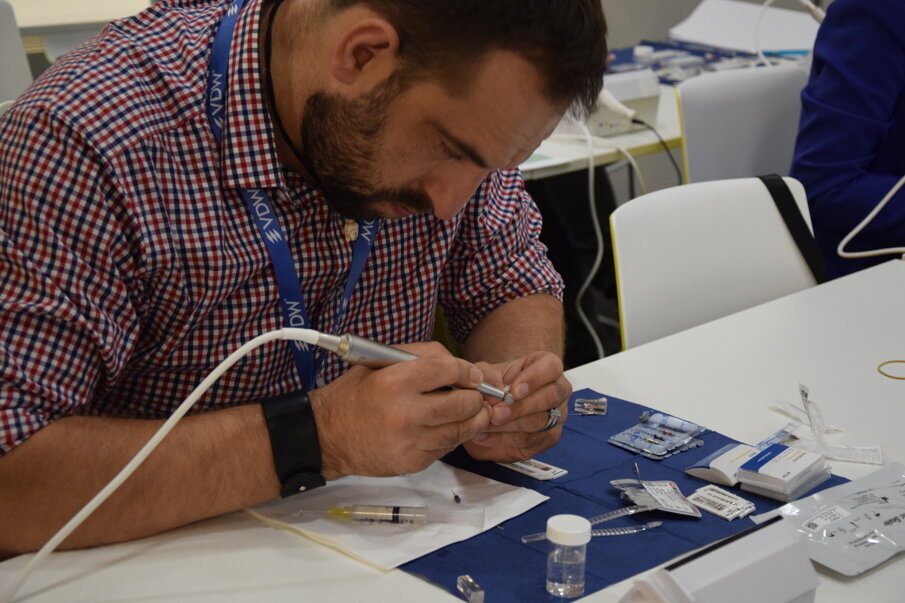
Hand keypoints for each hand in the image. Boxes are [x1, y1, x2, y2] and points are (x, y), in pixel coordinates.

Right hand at [310, 342, 491, 479]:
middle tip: (476, 395)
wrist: (328, 436)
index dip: (468, 372)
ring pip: (462, 429)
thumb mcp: (381, 361)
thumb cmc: (356, 394)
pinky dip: (451, 436)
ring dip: (472, 419)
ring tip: (471, 412)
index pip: (450, 371)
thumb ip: (422, 355)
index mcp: (396, 381)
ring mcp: (411, 441)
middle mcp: (405, 412)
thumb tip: (461, 366)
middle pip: (464, 404)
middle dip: (476, 398)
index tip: (473, 376)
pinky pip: (447, 447)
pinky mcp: (414, 462)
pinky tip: (444, 428)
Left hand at [462, 351, 570, 462]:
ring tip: (487, 424)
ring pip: (540, 422)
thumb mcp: (489, 374)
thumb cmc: (497, 385)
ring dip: (509, 425)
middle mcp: (558, 390)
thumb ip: (488, 377)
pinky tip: (486, 435)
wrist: (494, 407)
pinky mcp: (549, 437)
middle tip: (497, 413)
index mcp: (547, 367)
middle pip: (550, 397)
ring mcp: (557, 415)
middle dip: (520, 407)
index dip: (534, 378)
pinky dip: (504, 439)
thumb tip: (491, 391)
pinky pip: (530, 440)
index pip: (552, 367)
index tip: (513, 390)